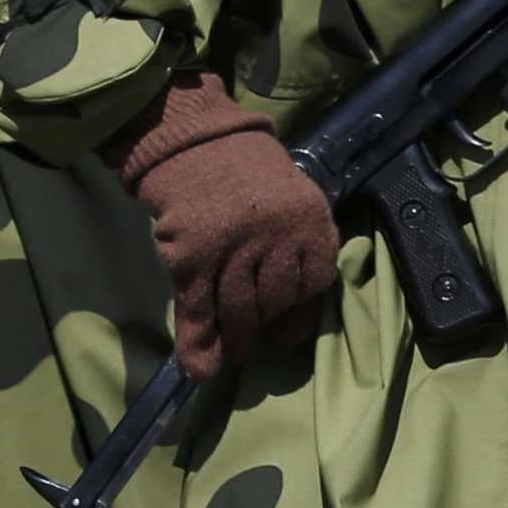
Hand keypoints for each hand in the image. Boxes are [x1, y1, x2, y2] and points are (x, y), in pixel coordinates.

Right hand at [115, 73, 336, 379]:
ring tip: (236, 350)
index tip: (289, 319)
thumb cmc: (245, 165)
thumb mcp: (293, 192)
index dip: (302, 306)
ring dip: (238, 338)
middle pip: (277, 300)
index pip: (315, 282)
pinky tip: (202, 370)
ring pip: (240, 311)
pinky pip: (198, 310)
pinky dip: (198, 344)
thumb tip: (297, 303)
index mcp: (308, 219)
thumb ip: (302, 240)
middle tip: (258, 337)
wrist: (192, 137)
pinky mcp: (191, 257)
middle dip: (268, 323)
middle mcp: (274, 237)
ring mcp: (231, 249)